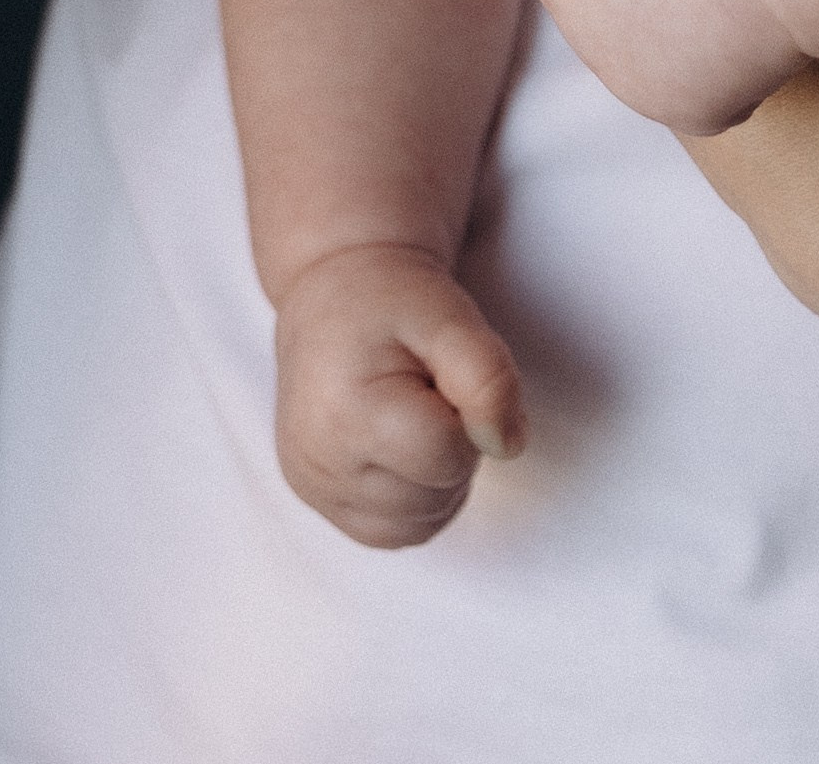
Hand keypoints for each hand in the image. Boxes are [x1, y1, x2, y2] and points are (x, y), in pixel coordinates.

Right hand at [270, 240, 524, 547]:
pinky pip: (394, 530)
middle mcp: (317, 460)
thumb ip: (489, 376)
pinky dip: (413, 496)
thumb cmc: (392, 299)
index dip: (466, 414)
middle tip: (423, 387)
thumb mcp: (451, 314)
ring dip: (436, 476)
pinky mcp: (314, 497)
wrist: (333, 287)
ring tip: (409, 411)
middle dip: (451, 444)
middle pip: (436, 495)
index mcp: (344, 412)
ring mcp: (312, 485)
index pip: (448, 455)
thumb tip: (506, 447)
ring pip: (421, 523)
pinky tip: (398, 443)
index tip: (438, 372)